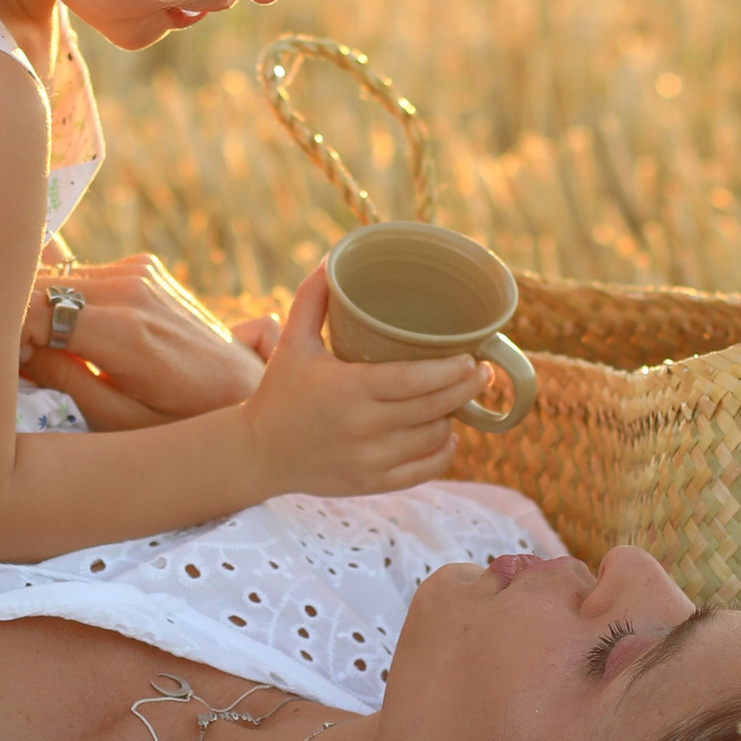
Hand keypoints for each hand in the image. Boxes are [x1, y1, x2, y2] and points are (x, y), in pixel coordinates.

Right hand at [20, 255, 271, 427]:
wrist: (249, 393)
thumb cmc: (182, 424)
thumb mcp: (118, 420)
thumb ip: (61, 379)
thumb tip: (10, 348)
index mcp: (123, 332)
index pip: (30, 309)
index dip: (1, 334)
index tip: (2, 367)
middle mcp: (130, 289)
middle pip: (36, 285)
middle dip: (9, 317)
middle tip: (7, 360)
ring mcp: (139, 272)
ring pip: (53, 275)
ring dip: (34, 307)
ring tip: (36, 353)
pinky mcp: (142, 268)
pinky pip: (79, 275)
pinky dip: (62, 301)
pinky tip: (71, 336)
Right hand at [233, 262, 474, 499]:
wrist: (257, 453)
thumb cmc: (278, 393)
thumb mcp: (292, 342)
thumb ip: (313, 299)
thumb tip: (334, 257)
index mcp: (349, 389)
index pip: (416, 380)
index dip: (452, 372)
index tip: (473, 359)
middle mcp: (364, 427)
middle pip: (434, 408)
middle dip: (467, 390)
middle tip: (483, 372)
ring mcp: (370, 460)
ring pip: (433, 438)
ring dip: (451, 418)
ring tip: (457, 399)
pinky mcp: (372, 483)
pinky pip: (425, 470)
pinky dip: (443, 452)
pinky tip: (446, 435)